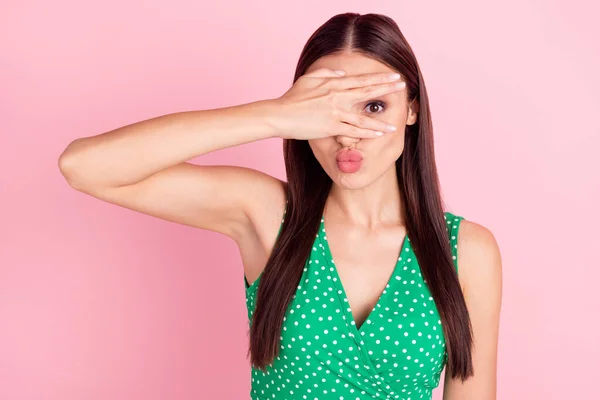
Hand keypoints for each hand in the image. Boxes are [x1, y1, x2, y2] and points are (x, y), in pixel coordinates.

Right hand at [271, 68, 405, 139]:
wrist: (279, 114)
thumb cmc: (291, 98)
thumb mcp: (308, 79)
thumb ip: (326, 74)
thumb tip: (341, 74)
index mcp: (333, 83)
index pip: (361, 79)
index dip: (379, 77)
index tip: (394, 75)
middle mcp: (337, 96)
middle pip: (367, 91)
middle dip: (387, 89)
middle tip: (403, 86)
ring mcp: (335, 112)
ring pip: (363, 116)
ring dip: (381, 120)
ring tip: (395, 122)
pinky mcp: (331, 126)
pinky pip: (354, 131)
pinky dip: (368, 133)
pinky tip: (379, 134)